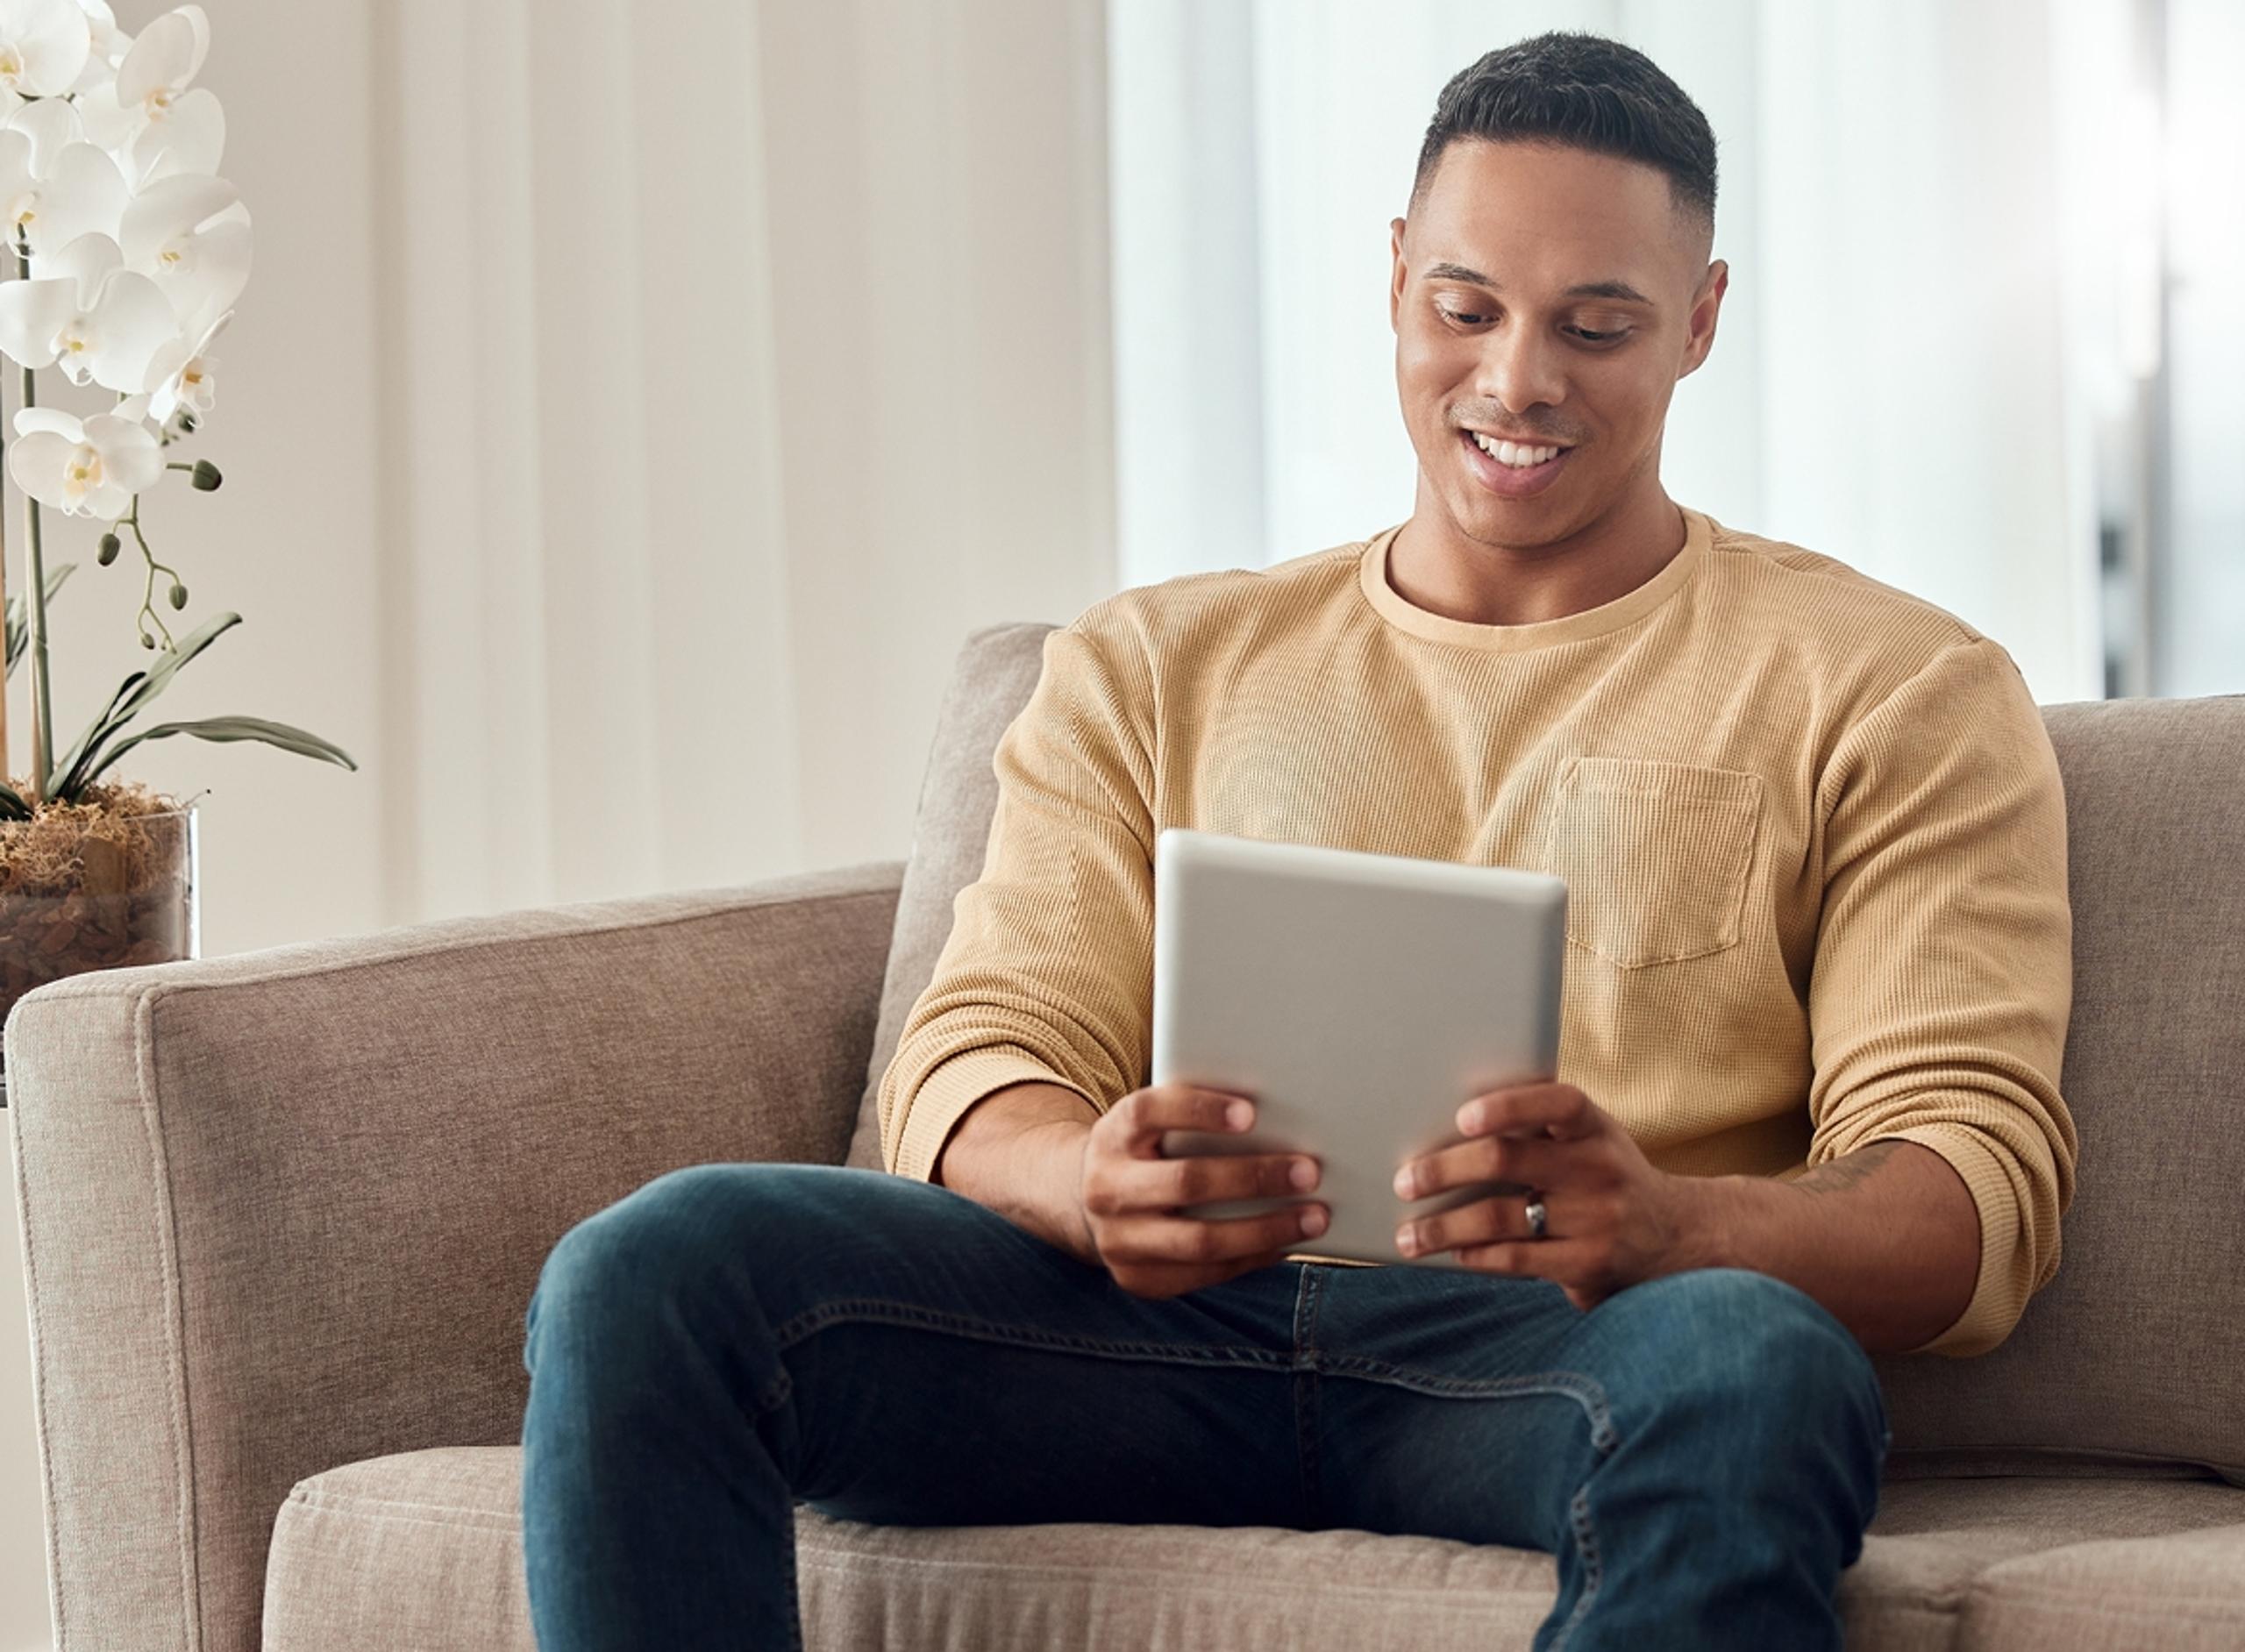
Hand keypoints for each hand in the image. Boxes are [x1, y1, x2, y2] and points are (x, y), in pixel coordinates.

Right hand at [1072, 1084, 1327, 1299]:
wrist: (1081, 1202)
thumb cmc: (1145, 1150)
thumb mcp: (1151, 1124)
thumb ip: (1194, 1119)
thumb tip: (1280, 1122)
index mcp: (1113, 1134)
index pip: (1149, 1112)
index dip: (1199, 1110)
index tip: (1251, 1113)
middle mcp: (1107, 1187)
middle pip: (1186, 1181)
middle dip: (1254, 1177)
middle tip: (1310, 1171)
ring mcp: (1118, 1240)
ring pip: (1201, 1241)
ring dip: (1267, 1230)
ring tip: (1315, 1218)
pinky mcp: (1137, 1279)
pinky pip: (1205, 1274)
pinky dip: (1252, 1258)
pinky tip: (1285, 1243)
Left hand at [1389, 1081, 1703, 1312]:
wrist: (1678, 1236)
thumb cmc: (1606, 1175)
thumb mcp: (1591, 1138)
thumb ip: (1539, 1127)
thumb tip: (1442, 1122)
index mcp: (1594, 1126)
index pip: (1557, 1102)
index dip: (1509, 1106)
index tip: (1462, 1117)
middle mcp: (1599, 1167)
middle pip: (1508, 1160)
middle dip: (1445, 1170)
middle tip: (1404, 1180)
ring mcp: (1596, 1219)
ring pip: (1501, 1218)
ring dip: (1444, 1227)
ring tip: (1408, 1235)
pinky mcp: (1590, 1265)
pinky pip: (1517, 1259)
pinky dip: (1477, 1255)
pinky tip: (1454, 1254)